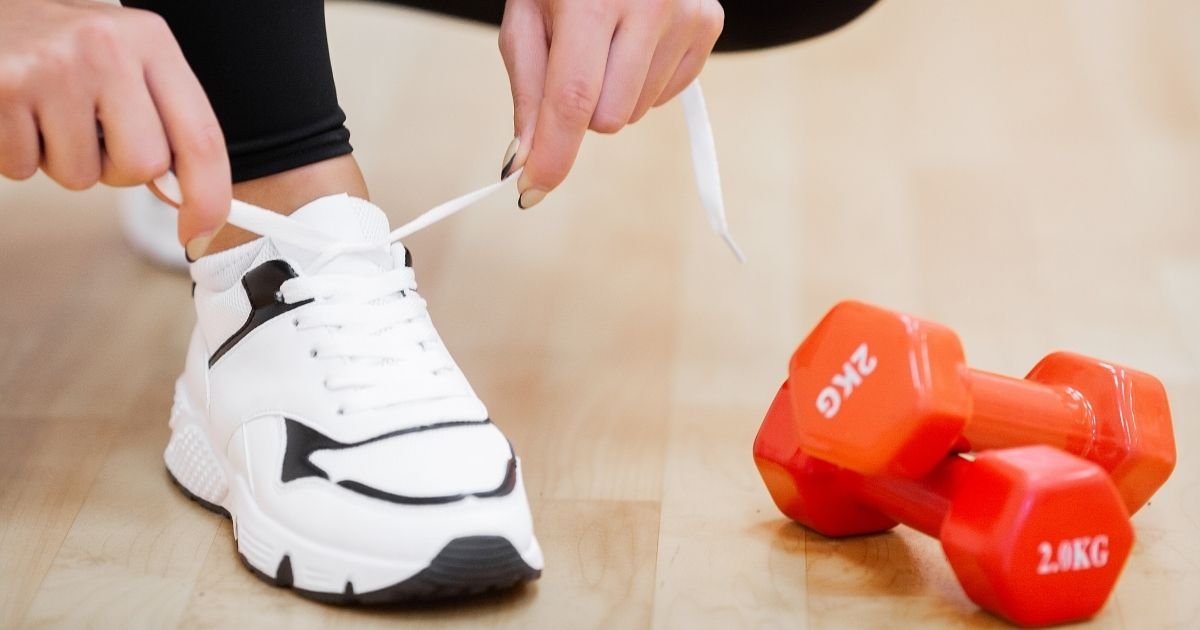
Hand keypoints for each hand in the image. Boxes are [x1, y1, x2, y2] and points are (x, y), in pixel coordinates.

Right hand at [0, 0, 229, 248]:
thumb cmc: (54, 44)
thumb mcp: (121, 60)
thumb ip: (159, 117)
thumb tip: (180, 193)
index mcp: (150, 40)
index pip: (202, 137)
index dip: (208, 198)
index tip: (201, 232)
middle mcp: (108, 48)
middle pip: (143, 166)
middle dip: (114, 168)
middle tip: (87, 131)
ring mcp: (54, 67)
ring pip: (81, 177)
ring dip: (60, 159)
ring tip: (43, 113)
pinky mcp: (6, 89)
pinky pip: (25, 169)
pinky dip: (18, 155)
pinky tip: (14, 113)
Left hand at [498, 0, 723, 207]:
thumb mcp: (527, 14)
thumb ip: (527, 89)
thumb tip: (526, 158)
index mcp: (593, 1)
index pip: (574, 100)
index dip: (554, 154)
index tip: (533, 191)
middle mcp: (650, 6)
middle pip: (607, 119)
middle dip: (581, 109)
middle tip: (574, 61)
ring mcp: (687, 15)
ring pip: (637, 112)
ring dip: (613, 94)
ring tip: (606, 41)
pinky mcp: (709, 24)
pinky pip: (666, 95)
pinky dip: (643, 81)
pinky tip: (635, 41)